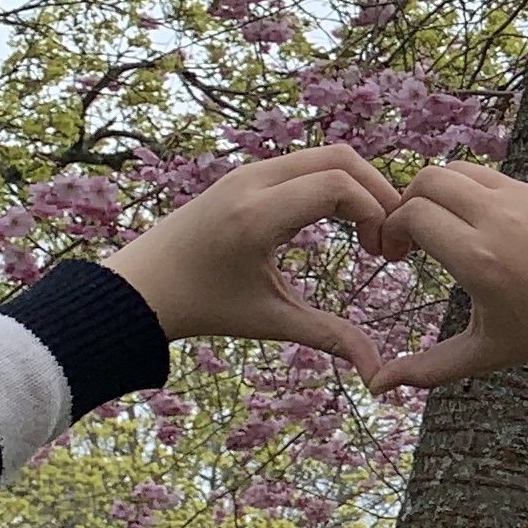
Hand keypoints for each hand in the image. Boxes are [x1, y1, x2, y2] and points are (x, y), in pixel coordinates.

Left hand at [101, 146, 398, 378]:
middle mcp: (253, 181)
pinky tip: (339, 221)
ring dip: (357, 186)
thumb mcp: (271, 321)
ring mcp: (247, 171)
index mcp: (259, 215)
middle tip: (389, 234)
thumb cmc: (203, 307)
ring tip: (368, 230)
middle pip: (341, 157)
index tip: (382, 254)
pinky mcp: (244, 173)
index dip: (377, 212)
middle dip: (378, 191)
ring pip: (324, 155)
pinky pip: (303, 163)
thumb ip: (330, 337)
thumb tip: (378, 372)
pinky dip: (333, 182)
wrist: (139, 288)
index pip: (340, 186)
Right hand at [366, 166, 527, 389]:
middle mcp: (501, 219)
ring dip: (446, 192)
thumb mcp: (485, 352)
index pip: (411, 214)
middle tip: (414, 233)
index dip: (392, 228)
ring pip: (467, 171)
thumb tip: (377, 386)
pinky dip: (487, 197)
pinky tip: (496, 230)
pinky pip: (507, 181)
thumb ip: (428, 368)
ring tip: (451, 226)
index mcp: (477, 257)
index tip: (397, 254)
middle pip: (430, 179)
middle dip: (410, 201)